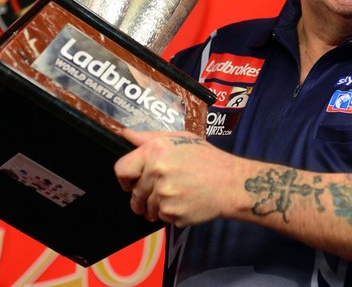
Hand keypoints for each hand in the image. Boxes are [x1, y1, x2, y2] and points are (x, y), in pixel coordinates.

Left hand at [114, 129, 241, 226]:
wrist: (230, 182)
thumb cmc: (207, 158)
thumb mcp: (180, 138)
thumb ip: (149, 137)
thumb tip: (125, 134)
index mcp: (155, 151)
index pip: (121, 169)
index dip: (124, 178)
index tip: (130, 182)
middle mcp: (156, 172)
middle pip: (134, 193)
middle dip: (144, 195)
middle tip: (163, 189)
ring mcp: (163, 194)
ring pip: (147, 207)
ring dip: (157, 205)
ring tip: (177, 195)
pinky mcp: (171, 213)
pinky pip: (161, 217)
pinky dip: (170, 213)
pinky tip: (185, 202)